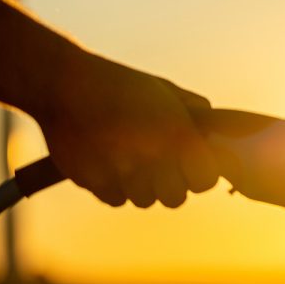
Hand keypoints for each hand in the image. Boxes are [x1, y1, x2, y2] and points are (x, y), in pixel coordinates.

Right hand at [31, 52, 218, 207]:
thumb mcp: (165, 91)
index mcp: (175, 133)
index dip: (201, 175)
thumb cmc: (122, 86)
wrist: (64, 83)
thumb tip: (220, 132)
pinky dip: (116, 187)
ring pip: (145, 200)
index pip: (206, 180)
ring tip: (133, 159)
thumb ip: (196, 113)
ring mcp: (120, 171)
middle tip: (161, 166)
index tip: (193, 166)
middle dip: (172, 185)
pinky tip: (111, 162)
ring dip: (143, 186)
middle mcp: (151, 156)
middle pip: (176, 198)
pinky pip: (116, 199)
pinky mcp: (92, 181)